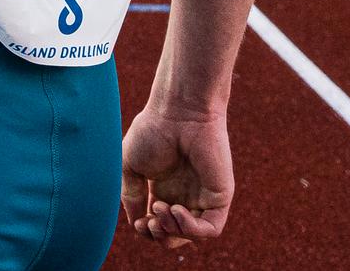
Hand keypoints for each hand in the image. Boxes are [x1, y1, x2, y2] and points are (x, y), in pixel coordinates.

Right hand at [121, 104, 233, 249]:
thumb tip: (135, 222)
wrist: (176, 113)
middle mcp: (184, 196)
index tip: (139, 220)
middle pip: (176, 236)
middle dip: (160, 236)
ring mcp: (203, 198)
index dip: (148, 231)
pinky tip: (177, 210)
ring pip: (192, 236)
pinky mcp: (220, 197)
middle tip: (151, 220)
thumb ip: (130, 196)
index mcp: (164, 190)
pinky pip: (211, 228)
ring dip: (173, 232)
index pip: (159, 225)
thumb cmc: (152, 131)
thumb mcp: (130, 167)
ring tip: (161, 209)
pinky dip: (192, 229)